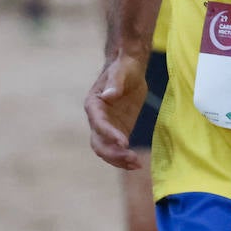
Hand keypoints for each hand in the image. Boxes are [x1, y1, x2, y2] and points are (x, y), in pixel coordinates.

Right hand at [84, 55, 148, 169]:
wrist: (130, 68)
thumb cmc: (124, 67)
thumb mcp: (122, 71)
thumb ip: (116, 83)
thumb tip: (109, 96)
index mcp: (93, 104)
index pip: (99, 123)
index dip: (110, 134)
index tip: (125, 142)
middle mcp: (96, 119)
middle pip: (99, 143)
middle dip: (113, 153)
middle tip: (132, 158)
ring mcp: (106, 127)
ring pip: (106, 150)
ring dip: (119, 160)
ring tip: (136, 164)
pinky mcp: (118, 130)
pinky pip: (118, 149)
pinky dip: (124, 158)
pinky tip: (136, 164)